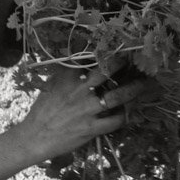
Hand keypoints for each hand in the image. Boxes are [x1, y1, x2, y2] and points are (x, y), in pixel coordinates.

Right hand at [0, 60, 155, 179]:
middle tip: (137, 60)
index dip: (106, 49)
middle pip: (108, 71)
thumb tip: (79, 58)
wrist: (34, 137)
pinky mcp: (90, 128)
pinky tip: (129, 112)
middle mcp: (79, 90)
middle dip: (124, 63)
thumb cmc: (42, 111)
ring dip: (134, 89)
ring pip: (117, 96)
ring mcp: (86, 110)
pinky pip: (114, 121)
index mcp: (67, 77)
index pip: (89, 56)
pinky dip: (124, 116)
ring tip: (145, 84)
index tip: (119, 42)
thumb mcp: (51, 86)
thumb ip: (66, 72)